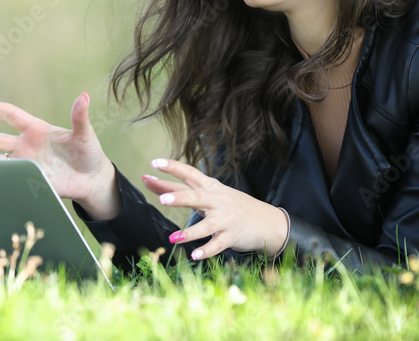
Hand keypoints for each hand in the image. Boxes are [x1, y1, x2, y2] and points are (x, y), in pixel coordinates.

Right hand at [0, 93, 119, 219]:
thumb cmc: (89, 153)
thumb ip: (80, 118)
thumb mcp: (85, 134)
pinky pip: (6, 181)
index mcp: (36, 130)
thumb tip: (84, 97)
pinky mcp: (28, 181)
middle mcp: (26, 146)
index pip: (12, 116)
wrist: (91, 179)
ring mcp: (25, 164)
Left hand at [143, 158, 287, 259]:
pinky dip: (206, 251)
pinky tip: (194, 255)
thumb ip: (180, 190)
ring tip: (173, 238)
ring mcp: (226, 219)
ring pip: (206, 225)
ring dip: (190, 233)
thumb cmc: (232, 206)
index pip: (190, 173)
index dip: (173, 167)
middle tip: (162, 200)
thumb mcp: (210, 194)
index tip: (154, 163)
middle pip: (197, 197)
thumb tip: (150, 181)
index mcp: (211, 187)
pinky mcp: (233, 236)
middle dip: (180, 198)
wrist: (267, 222)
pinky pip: (218, 245)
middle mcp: (218, 201)